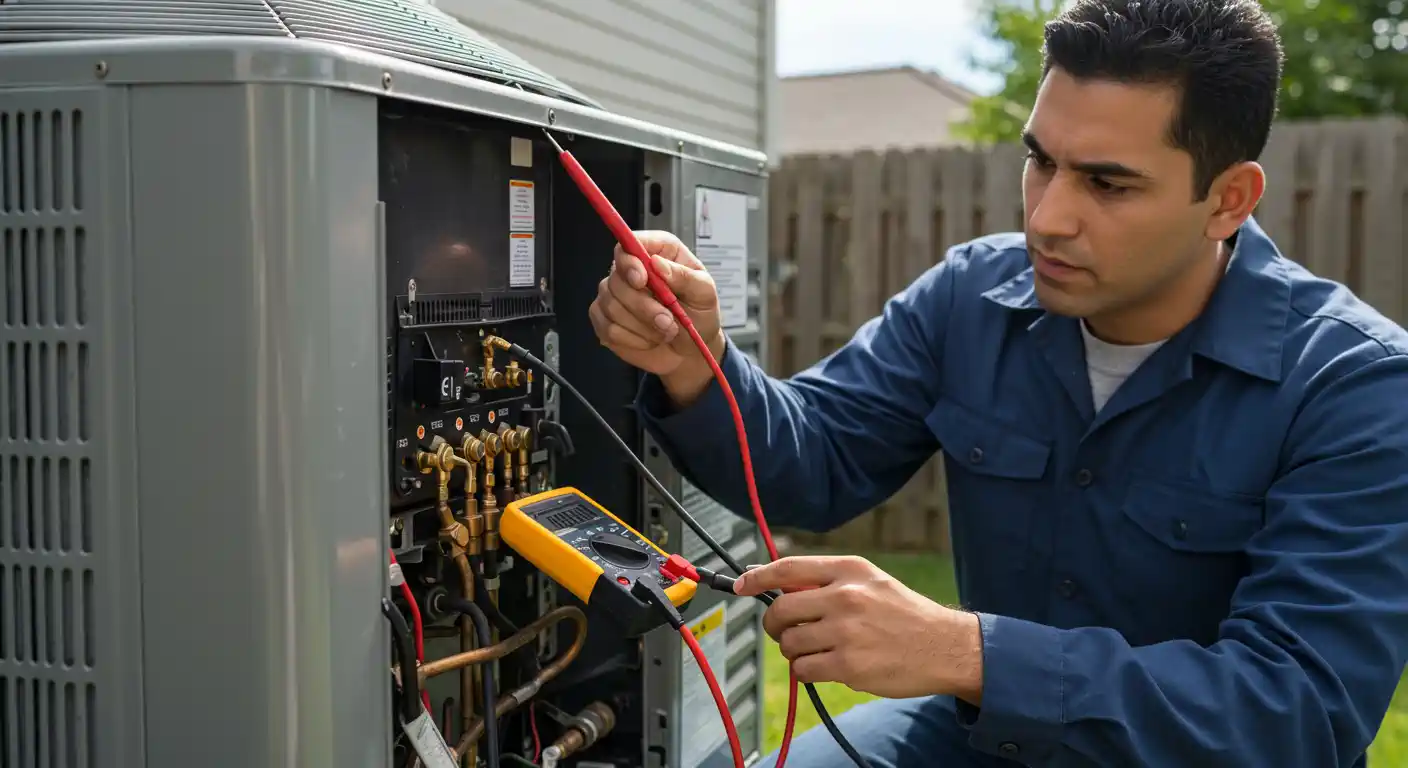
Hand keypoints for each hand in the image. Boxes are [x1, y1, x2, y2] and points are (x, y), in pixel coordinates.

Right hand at [588, 231, 724, 404]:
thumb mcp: (704, 293)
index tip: (641, 280)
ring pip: (611, 306)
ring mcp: (614, 294)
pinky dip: (633, 339)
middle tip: (667, 320)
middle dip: (643, 305)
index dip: (630, 262)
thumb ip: (684, 277)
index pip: (628, 245)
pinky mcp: (605, 319)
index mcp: (656, 252)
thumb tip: (658, 264)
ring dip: (642, 325)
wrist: (691, 349)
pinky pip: (608, 328)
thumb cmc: (699, 314)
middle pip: (616, 279)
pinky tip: (649, 339)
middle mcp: (632, 269)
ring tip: (665, 331)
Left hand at [733, 555, 984, 701]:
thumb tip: (777, 584)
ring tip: (819, 651)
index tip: (741, 586)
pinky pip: (804, 669)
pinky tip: (828, 666)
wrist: (945, 646)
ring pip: (790, 643)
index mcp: (850, 570)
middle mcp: (846, 597)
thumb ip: (828, 581)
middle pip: (781, 610)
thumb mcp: (871, 581)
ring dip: (795, 651)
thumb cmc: (904, 614)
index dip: (758, 578)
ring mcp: (846, 632)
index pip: (789, 569)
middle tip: (785, 632)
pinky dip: (807, 671)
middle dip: (775, 625)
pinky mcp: (848, 666)